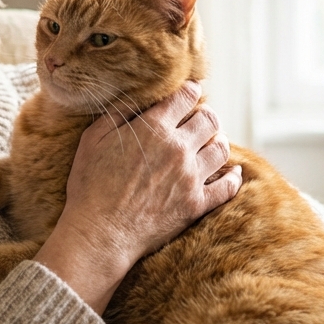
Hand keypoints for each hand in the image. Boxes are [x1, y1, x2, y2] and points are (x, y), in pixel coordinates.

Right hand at [35, 81, 241, 312]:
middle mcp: (178, 148)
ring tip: (211, 144)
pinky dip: (233, 177)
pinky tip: (232, 173)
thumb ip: (118, 112)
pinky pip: (228, 186)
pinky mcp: (197, 204)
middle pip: (209, 119)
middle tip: (199, 119)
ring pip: (221, 148)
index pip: (186, 96)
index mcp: (153, 128)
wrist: (100, 233)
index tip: (191, 91)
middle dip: (206, 114)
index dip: (191, 90)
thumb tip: (138, 94)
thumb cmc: (90, 186)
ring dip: (218, 141)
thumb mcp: (93, 139)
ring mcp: (191, 177)